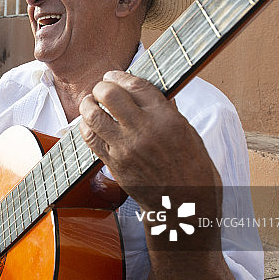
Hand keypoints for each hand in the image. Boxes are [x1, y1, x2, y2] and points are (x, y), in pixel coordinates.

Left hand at [78, 70, 220, 215]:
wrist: (185, 204)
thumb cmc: (192, 167)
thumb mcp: (188, 132)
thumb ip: (167, 110)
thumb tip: (151, 91)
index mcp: (166, 118)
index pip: (135, 85)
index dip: (120, 76)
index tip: (113, 75)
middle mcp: (144, 129)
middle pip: (109, 94)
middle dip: (101, 86)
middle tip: (101, 88)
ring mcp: (126, 147)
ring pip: (93, 115)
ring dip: (88, 104)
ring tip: (90, 102)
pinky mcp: (114, 163)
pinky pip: (90, 138)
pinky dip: (86, 126)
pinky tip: (89, 124)